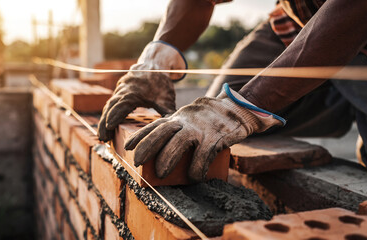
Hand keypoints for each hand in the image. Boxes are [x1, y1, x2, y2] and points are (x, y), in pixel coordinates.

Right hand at [97, 41, 186, 141]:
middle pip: (110, 107)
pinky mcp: (118, 92)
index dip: (115, 116)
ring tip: (103, 137)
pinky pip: (111, 104)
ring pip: (109, 106)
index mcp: (134, 92)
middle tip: (103, 139)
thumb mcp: (167, 99)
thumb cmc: (161, 83)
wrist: (153, 65)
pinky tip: (108, 128)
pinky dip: (108, 115)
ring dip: (104, 121)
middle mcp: (123, 90)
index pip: (121, 105)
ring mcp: (119, 90)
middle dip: (105, 124)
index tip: (109, 127)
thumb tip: (171, 131)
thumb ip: (168, 114)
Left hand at [124, 84, 284, 181]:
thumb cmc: (209, 118)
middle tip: (138, 162)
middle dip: (148, 146)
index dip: (141, 136)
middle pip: (163, 131)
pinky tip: (194, 177)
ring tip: (161, 173)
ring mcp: (201, 128)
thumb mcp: (189, 118)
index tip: (127, 147)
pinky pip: (204, 153)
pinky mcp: (216, 136)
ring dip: (168, 157)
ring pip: (180, 141)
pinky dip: (197, 167)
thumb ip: (176, 127)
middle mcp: (186, 120)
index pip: (155, 125)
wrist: (238, 108)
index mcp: (178, 117)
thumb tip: (159, 146)